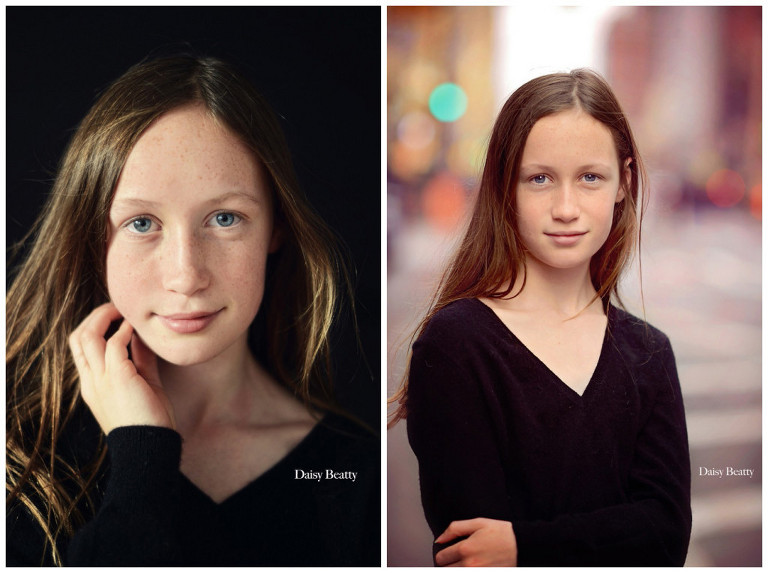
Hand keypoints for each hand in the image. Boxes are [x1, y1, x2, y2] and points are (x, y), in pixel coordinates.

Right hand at [69, 302, 175, 433]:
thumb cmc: (150, 419)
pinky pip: (113, 345)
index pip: (81, 347)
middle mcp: (92, 381)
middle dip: (95, 316)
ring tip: (124, 311)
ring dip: (106, 317)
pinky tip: (134, 328)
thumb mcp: (143, 383)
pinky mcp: (118, 378)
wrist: (150, 447)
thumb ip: (140, 360)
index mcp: (94, 385)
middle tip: (118, 309)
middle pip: (77, 337)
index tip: (117, 318)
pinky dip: (123, 332)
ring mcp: (101, 379)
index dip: (95, 327)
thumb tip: (141, 337)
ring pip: (88, 336)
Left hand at [435, 518, 517, 566]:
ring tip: (464, 561)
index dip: (443, 553)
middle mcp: (470, 564)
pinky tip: (472, 565)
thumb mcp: (477, 522)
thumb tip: (439, 539)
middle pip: (446, 570)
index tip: (448, 551)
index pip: (441, 558)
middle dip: (448, 563)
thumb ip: (454, 529)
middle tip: (456, 557)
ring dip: (457, 568)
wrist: (522, 545)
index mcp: (465, 549)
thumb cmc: (501, 533)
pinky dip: (467, 571)